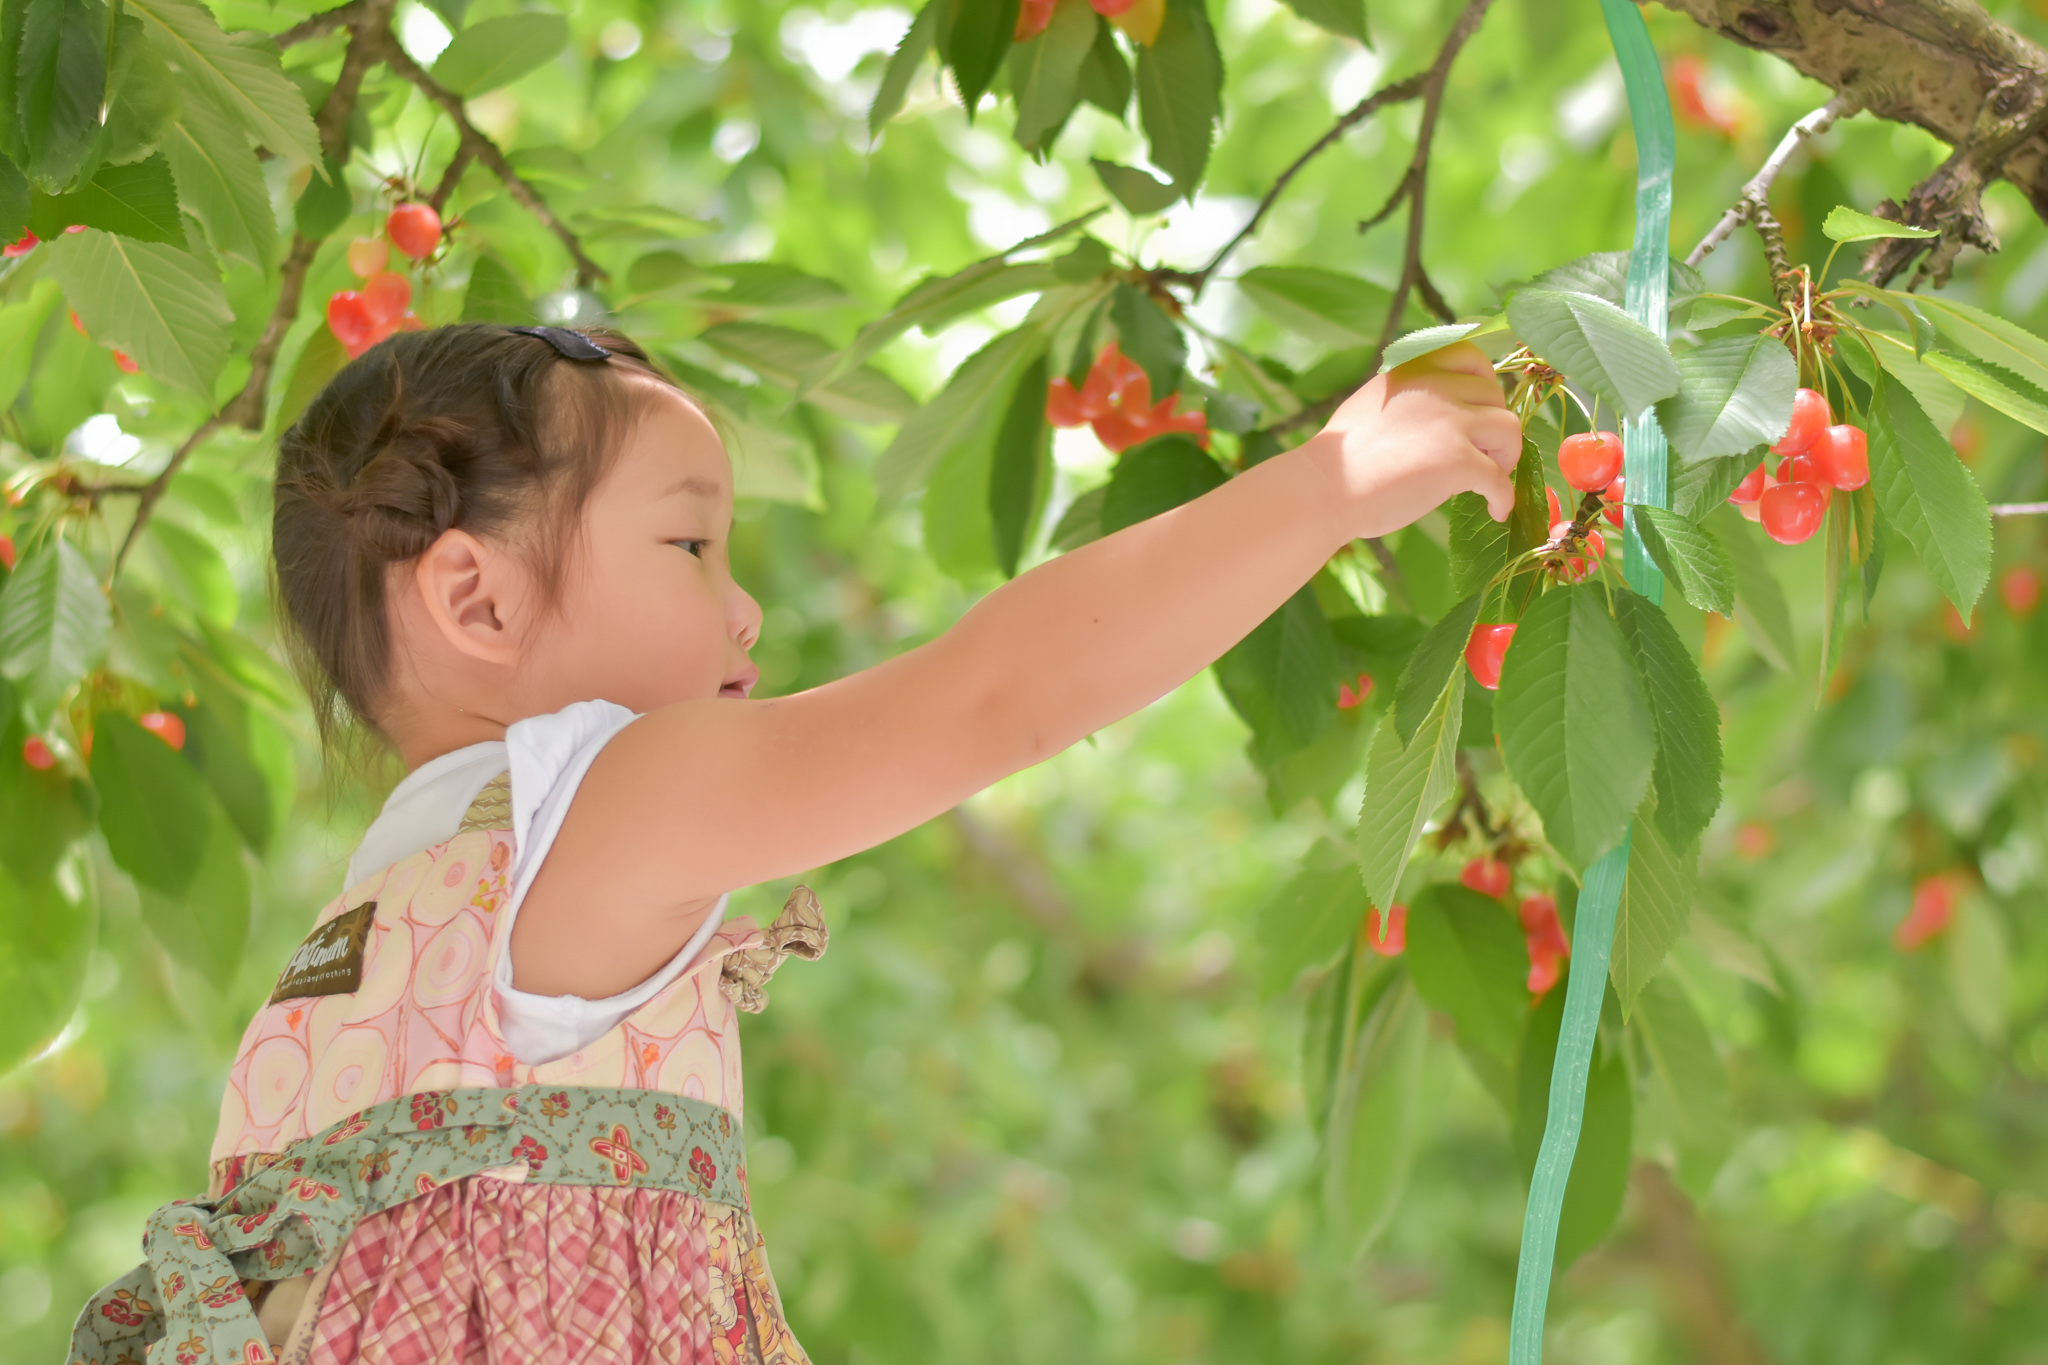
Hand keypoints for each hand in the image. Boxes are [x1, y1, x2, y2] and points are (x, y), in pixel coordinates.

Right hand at [1306, 341, 1522, 539]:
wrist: (1325, 488)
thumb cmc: (1342, 457)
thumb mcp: (1373, 402)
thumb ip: (1408, 396)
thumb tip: (1439, 412)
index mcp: (1414, 370)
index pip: (1471, 358)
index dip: (1485, 384)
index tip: (1481, 409)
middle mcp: (1437, 388)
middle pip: (1495, 397)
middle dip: (1495, 426)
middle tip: (1485, 454)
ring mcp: (1451, 423)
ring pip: (1509, 431)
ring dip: (1506, 456)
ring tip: (1491, 479)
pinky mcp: (1458, 461)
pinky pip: (1500, 479)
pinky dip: (1503, 498)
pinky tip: (1495, 511)